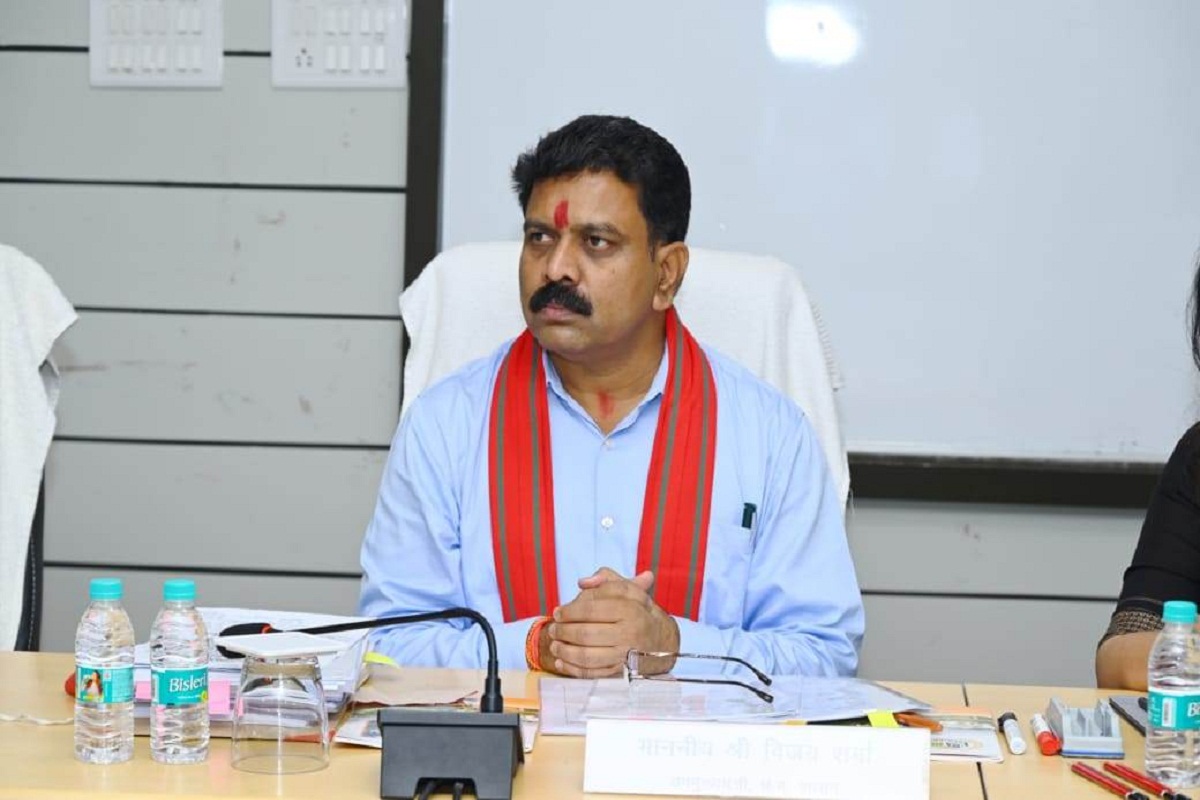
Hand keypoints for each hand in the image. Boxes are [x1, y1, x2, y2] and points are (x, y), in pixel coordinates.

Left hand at [544, 568, 679, 677]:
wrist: (662, 640)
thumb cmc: (639, 612)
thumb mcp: (628, 589)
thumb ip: (605, 579)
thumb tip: (583, 582)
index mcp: (630, 609)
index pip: (591, 609)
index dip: (569, 611)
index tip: (558, 612)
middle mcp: (630, 633)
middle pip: (585, 634)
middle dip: (562, 632)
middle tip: (553, 629)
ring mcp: (626, 656)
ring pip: (586, 656)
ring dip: (564, 651)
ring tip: (555, 645)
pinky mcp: (622, 673)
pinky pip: (593, 674)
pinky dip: (573, 669)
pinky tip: (561, 662)